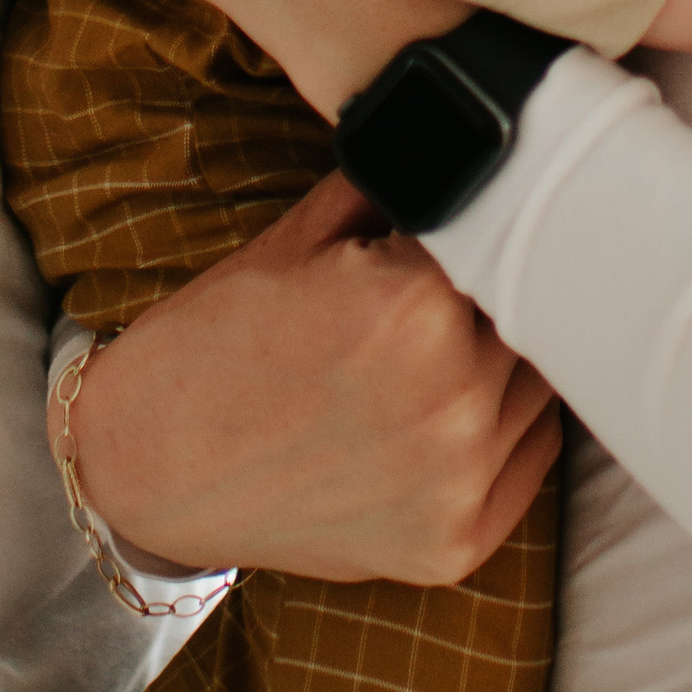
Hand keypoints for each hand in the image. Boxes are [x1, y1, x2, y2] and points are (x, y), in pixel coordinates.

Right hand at [70, 172, 559, 583]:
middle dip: (494, 285)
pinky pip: (530, 456)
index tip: (469, 218)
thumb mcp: (304, 234)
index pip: (505, 234)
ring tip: (438, 341)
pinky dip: (506, 422)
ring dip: (507, 352)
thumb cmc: (220, 336)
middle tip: (446, 279)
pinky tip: (449, 399)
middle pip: (533, 308)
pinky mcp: (458, 544)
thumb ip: (400, 184)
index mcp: (416, 305)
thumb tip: (468, 147)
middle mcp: (452, 398)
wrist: (149, 462)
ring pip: (542, 381)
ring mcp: (459, 482)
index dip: (486, 220)